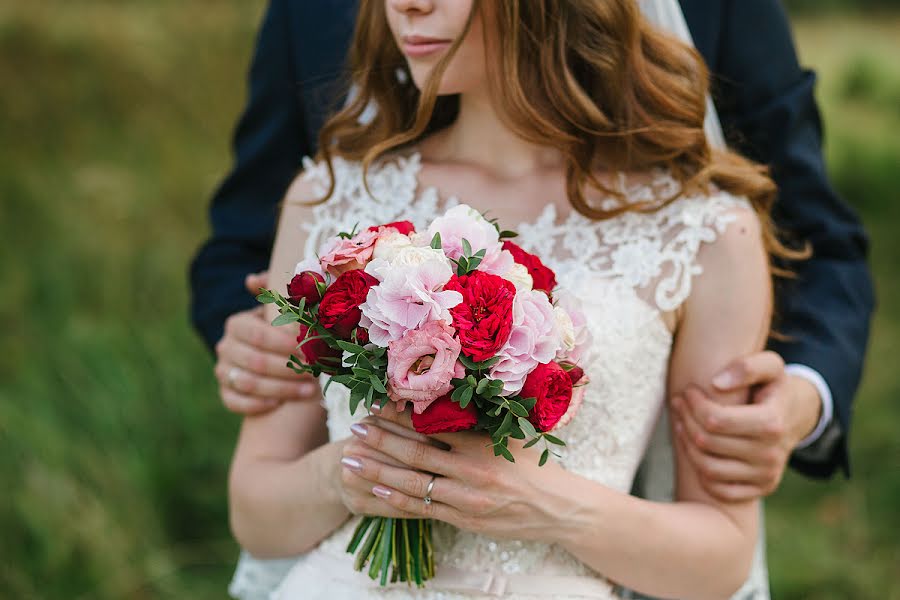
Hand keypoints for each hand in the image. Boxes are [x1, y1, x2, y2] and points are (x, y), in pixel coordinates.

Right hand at [214, 271, 319, 413]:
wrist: (275, 357)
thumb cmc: (285, 329)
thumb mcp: (284, 308)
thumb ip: (276, 291)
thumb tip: (252, 280)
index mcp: (238, 323)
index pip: (259, 335)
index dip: (286, 345)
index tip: (311, 351)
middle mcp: (225, 346)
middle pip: (255, 361)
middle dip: (289, 369)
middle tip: (315, 373)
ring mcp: (223, 370)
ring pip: (247, 383)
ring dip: (281, 389)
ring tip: (309, 391)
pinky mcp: (225, 393)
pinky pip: (234, 402)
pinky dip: (258, 405)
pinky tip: (281, 404)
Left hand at [341, 411, 566, 540]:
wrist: (558, 508)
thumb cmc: (534, 465)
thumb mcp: (511, 433)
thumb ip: (481, 420)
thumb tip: (447, 391)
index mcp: (481, 443)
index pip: (432, 424)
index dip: (401, 414)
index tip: (377, 403)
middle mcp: (470, 470)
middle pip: (415, 452)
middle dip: (380, 439)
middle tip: (355, 427)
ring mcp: (465, 498)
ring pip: (412, 482)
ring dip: (378, 470)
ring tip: (351, 458)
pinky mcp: (463, 520)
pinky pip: (423, 508)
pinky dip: (397, 498)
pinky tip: (376, 488)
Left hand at [670, 351, 821, 500]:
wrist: (794, 417)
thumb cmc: (773, 388)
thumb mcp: (770, 366)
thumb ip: (746, 366)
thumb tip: (716, 383)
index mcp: (772, 423)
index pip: (716, 420)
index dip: (694, 404)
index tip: (688, 392)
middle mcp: (771, 454)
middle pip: (707, 442)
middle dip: (686, 419)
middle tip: (679, 404)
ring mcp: (766, 476)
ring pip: (708, 468)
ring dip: (687, 444)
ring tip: (682, 423)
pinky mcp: (761, 489)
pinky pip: (719, 490)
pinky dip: (700, 472)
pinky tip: (695, 449)